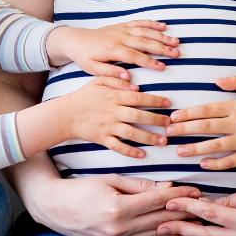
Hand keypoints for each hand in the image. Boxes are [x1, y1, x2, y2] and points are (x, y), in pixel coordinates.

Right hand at [22, 173, 200, 235]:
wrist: (54, 209)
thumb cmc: (80, 189)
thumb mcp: (109, 180)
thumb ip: (139, 185)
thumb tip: (166, 188)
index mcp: (118, 209)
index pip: (157, 201)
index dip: (179, 196)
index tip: (195, 191)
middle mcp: (119, 229)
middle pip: (161, 220)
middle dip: (185, 213)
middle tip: (204, 207)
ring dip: (179, 231)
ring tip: (198, 224)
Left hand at [46, 21, 179, 76]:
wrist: (75, 39)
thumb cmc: (84, 56)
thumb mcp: (92, 69)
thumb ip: (110, 74)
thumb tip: (128, 78)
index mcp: (113, 49)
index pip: (135, 56)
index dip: (149, 62)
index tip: (163, 67)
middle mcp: (120, 37)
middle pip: (145, 42)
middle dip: (162, 48)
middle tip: (177, 53)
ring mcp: (122, 29)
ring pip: (145, 31)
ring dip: (161, 36)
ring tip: (176, 41)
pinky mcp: (122, 25)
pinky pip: (139, 22)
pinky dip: (152, 24)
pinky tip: (164, 26)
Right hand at [52, 77, 171, 157]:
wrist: (65, 114)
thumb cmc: (84, 96)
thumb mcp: (98, 81)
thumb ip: (116, 80)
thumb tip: (135, 85)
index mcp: (114, 96)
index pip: (138, 98)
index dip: (155, 101)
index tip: (168, 103)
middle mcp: (113, 112)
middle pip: (138, 116)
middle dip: (156, 120)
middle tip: (170, 124)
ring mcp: (108, 126)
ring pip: (131, 133)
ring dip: (148, 137)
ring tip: (163, 141)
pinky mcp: (102, 139)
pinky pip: (118, 147)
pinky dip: (130, 151)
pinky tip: (142, 154)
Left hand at [165, 76, 235, 168]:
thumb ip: (235, 82)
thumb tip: (215, 80)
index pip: (207, 110)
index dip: (189, 114)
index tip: (173, 117)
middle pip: (206, 128)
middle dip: (185, 130)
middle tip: (168, 133)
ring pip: (216, 146)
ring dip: (195, 149)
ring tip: (180, 151)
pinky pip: (231, 161)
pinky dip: (217, 164)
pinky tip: (203, 164)